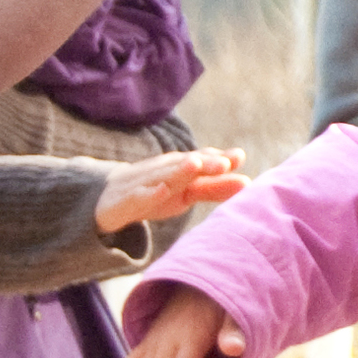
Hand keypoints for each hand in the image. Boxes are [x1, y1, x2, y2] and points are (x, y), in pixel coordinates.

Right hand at [92, 143, 245, 236]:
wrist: (110, 197)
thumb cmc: (157, 192)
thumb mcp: (187, 193)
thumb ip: (216, 186)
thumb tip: (248, 179)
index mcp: (181, 169)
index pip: (202, 161)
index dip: (219, 159)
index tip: (238, 157)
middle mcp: (165, 171)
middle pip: (186, 165)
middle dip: (205, 162)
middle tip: (225, 162)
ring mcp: (145, 183)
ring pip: (163, 176)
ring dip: (179, 170)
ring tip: (195, 165)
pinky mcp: (126, 199)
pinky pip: (139, 196)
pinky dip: (150, 193)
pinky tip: (162, 191)